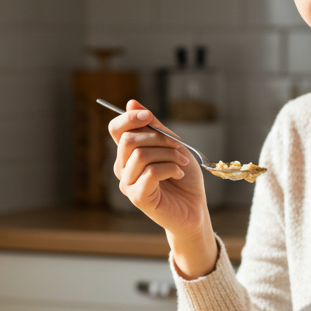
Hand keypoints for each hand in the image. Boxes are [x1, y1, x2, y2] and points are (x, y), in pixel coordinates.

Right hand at [108, 99, 215, 276]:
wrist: (194, 208)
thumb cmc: (183, 177)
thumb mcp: (172, 145)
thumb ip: (153, 127)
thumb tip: (131, 102)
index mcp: (128, 153)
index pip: (116, 129)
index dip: (129, 118)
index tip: (148, 115)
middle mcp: (123, 168)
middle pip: (129, 140)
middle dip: (158, 138)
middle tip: (178, 147)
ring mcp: (128, 183)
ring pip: (141, 155)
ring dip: (168, 154)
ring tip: (181, 162)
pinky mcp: (137, 197)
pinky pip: (150, 172)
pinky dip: (169, 168)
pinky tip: (178, 174)